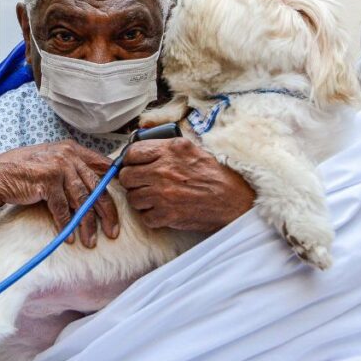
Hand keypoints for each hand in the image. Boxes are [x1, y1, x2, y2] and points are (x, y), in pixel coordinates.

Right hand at [0, 141, 118, 246]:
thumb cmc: (25, 171)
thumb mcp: (52, 161)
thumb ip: (73, 168)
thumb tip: (97, 186)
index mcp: (72, 149)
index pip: (102, 167)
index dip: (114, 186)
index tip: (121, 205)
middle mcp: (68, 155)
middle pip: (96, 187)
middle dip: (107, 213)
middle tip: (113, 231)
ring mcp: (58, 167)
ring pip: (81, 201)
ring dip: (87, 224)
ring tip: (91, 241)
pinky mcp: (47, 181)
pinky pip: (62, 208)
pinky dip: (67, 225)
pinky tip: (71, 237)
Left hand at [118, 137, 253, 230]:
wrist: (233, 201)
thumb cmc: (215, 175)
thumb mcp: (192, 149)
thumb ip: (166, 146)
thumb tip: (142, 144)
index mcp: (170, 150)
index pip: (132, 152)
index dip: (130, 160)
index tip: (134, 165)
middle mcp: (163, 170)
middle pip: (126, 177)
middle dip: (133, 181)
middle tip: (143, 183)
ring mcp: (163, 194)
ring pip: (133, 198)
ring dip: (141, 199)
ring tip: (156, 198)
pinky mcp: (167, 215)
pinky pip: (144, 217)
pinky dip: (152, 216)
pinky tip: (164, 211)